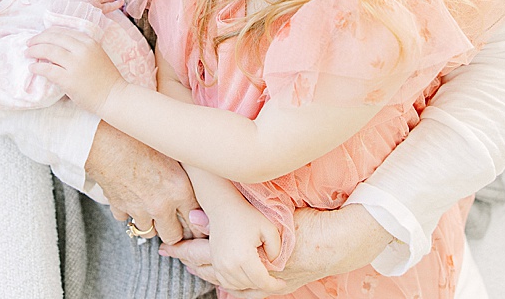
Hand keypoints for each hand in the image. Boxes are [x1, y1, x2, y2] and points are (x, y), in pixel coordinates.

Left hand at [28, 27, 124, 111]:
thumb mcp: (96, 55)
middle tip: (29, 43)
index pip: (63, 31)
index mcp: (89, 42)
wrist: (114, 96)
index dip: (48, 33)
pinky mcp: (69, 79)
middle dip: (38, 39)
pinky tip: (32, 68)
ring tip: (28, 53)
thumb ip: (80, 49)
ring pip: (49, 51)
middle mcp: (82, 49)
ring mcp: (75, 64)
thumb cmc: (106, 78)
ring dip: (35, 51)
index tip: (40, 37)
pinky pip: (48, 69)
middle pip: (54, 38)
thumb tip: (57, 46)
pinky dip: (37, 67)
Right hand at [85, 121, 205, 244]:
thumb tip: (196, 184)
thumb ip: (184, 173)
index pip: (196, 223)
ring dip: (150, 222)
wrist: (106, 137)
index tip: (194, 222)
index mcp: (179, 189)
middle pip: (172, 236)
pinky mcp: (119, 207)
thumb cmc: (139, 136)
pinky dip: (128, 211)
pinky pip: (126, 219)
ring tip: (150, 206)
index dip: (196, 224)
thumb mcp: (171, 150)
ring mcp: (138, 209)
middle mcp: (160, 204)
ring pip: (148, 231)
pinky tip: (130, 196)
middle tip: (174, 221)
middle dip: (173, 230)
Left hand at [161, 204, 392, 297]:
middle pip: (211, 272)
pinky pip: (250, 294)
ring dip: (209, 277)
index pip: (205, 255)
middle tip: (171, 255)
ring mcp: (265, 284)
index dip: (185, 250)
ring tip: (193, 270)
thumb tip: (194, 217)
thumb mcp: (262, 214)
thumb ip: (225, 216)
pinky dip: (235, 291)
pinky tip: (225, 290)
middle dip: (190, 262)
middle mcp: (250, 274)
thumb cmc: (302, 224)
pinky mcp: (278, 287)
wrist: (337, 243)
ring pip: (227, 284)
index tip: (167, 246)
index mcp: (243, 255)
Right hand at [202, 200, 284, 294]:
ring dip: (251, 285)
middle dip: (265, 284)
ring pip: (239, 286)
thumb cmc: (248, 216)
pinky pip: (227, 283)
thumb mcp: (269, 229)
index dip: (275, 285)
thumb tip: (273, 266)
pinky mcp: (215, 263)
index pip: (262, 281)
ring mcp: (219, 265)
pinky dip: (238, 283)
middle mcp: (229, 265)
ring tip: (261, 277)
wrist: (223, 208)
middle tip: (274, 279)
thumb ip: (277, 250)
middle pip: (251, 285)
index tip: (283, 282)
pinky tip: (247, 276)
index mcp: (244, 257)